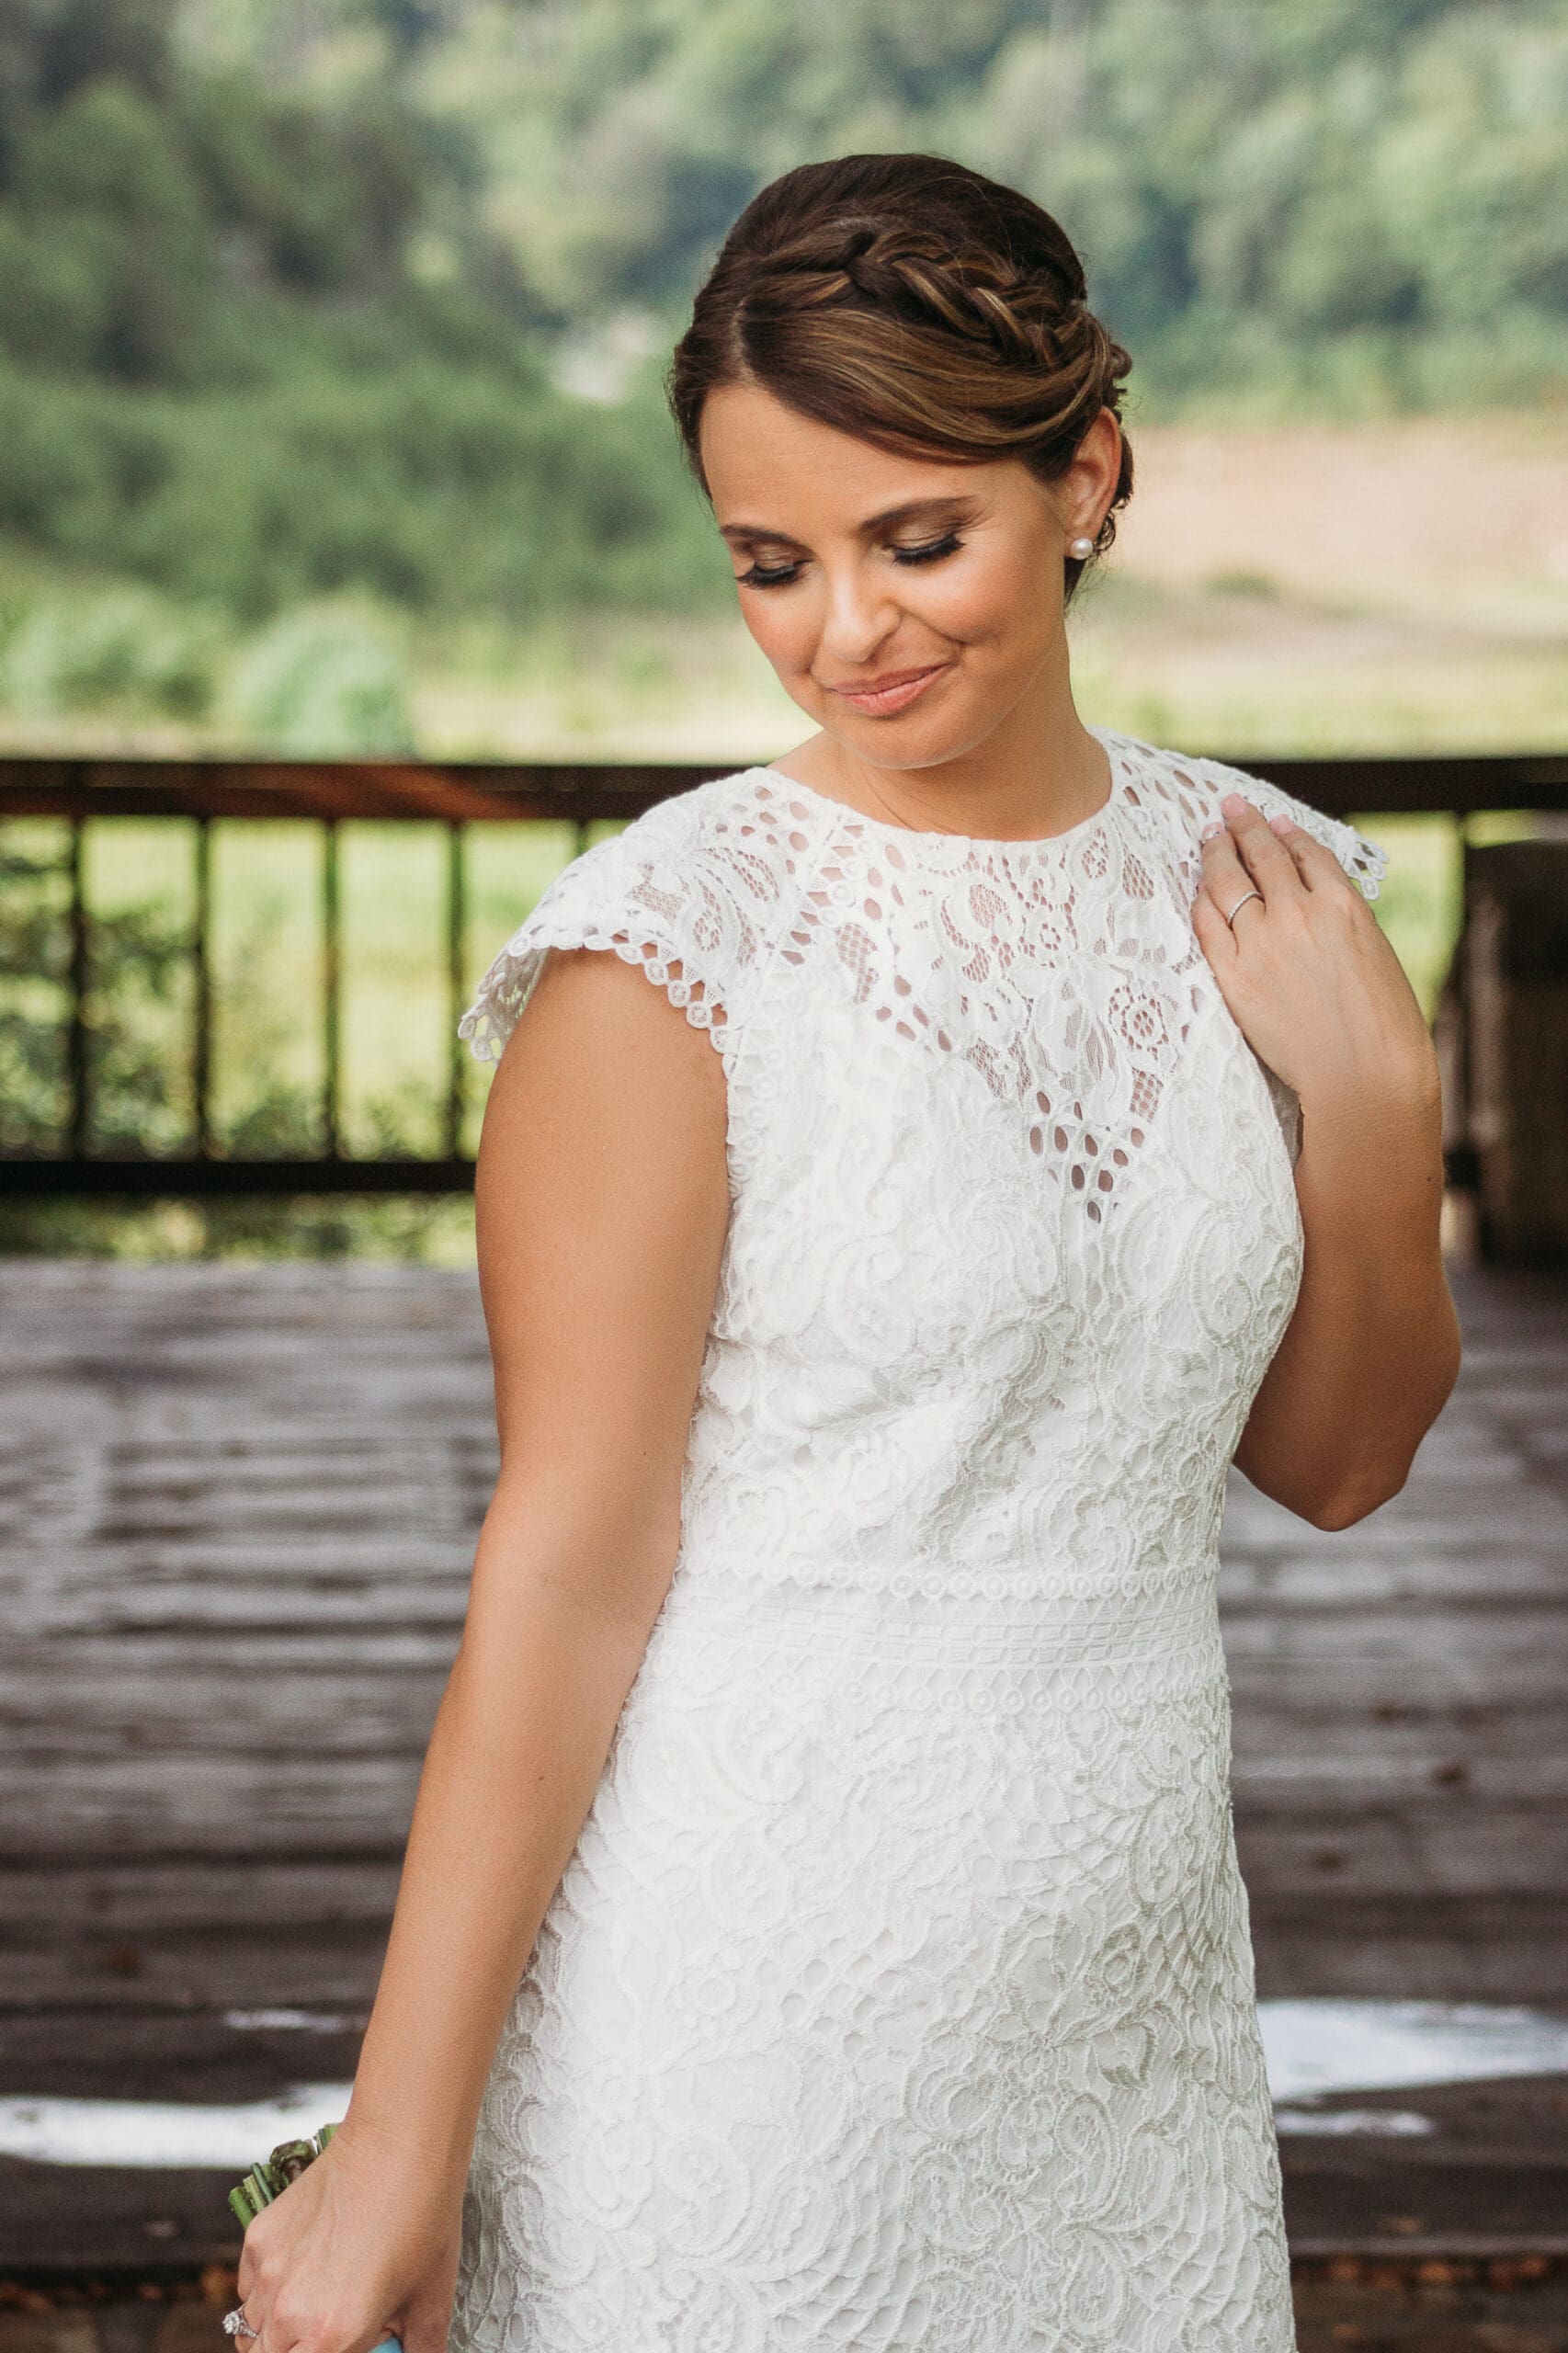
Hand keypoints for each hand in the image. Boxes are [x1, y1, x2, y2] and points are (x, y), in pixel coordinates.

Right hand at [235, 2119, 460, 2352]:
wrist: (400, 2145)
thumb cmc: (422, 2216)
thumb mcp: (431, 2299)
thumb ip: (419, 2347)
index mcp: (333, 2335)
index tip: (344, 2346)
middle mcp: (291, 2311)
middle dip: (295, 2352)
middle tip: (326, 2335)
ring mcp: (269, 2272)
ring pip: (252, 2328)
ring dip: (277, 2328)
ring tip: (318, 2302)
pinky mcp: (258, 2237)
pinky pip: (249, 2287)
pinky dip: (266, 2291)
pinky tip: (304, 2269)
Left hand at [1192, 792, 1437, 1115]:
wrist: (1363, 1074)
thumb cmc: (1382, 1025)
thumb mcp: (1375, 954)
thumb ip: (1344, 921)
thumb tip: (1322, 902)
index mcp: (1343, 903)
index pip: (1305, 853)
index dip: (1286, 833)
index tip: (1273, 822)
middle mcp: (1299, 912)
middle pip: (1262, 856)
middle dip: (1243, 826)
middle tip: (1229, 809)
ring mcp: (1262, 941)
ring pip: (1228, 881)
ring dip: (1216, 852)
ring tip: (1209, 837)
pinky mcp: (1235, 975)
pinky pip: (1207, 923)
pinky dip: (1202, 899)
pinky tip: (1199, 888)